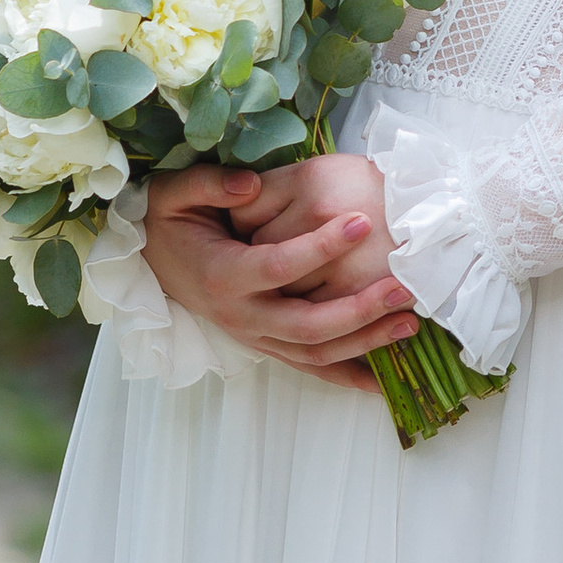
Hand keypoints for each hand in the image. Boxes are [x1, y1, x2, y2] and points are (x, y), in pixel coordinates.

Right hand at [143, 159, 420, 390]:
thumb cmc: (169, 220)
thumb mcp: (173, 192)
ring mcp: (253, 335)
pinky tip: (385, 378)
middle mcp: (239, 315)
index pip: (278, 266)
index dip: (320, 246)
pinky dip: (346, 375)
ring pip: (313, 353)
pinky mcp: (264, 343)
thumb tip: (250, 186)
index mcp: (221, 274)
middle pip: (306, 325)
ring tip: (410, 322)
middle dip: (359, 310)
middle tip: (403, 286)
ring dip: (364, 342)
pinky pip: (308, 367)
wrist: (151, 259)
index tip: (362, 220)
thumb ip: (210, 184)